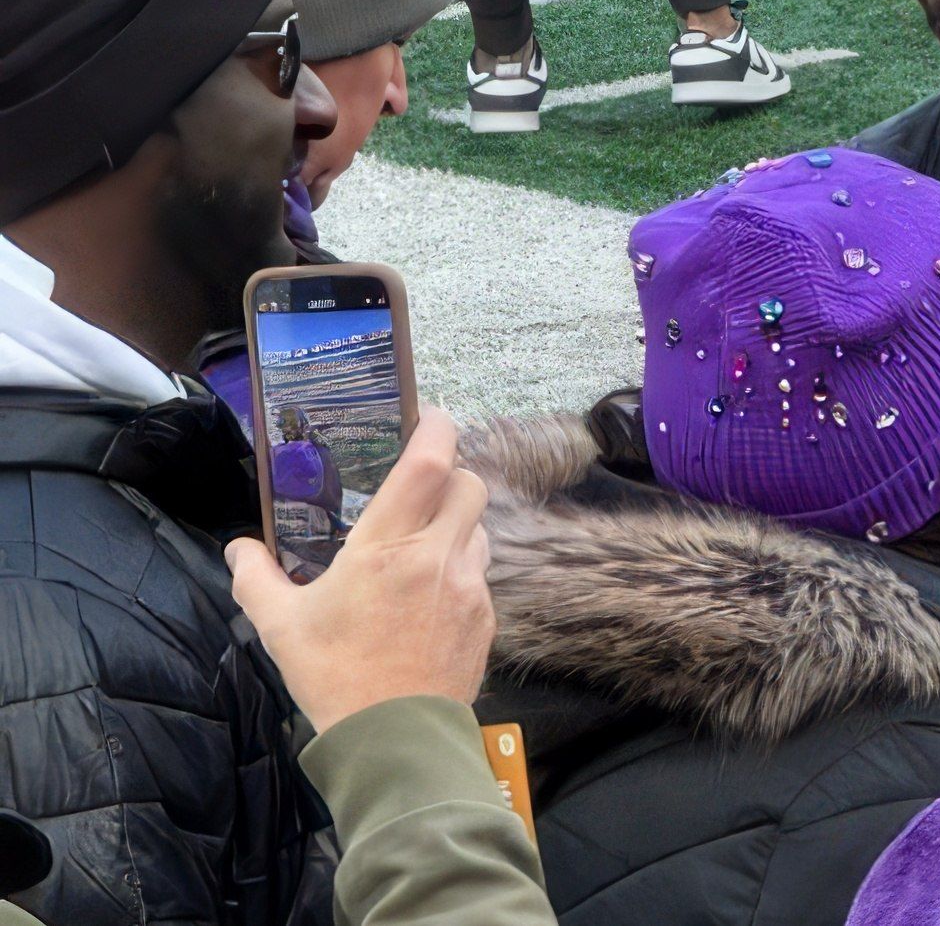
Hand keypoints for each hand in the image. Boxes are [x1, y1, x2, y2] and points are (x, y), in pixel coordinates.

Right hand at [226, 406, 495, 732]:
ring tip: (420, 543)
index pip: (429, 462)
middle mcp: (436, 556)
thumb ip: (256, 577)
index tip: (429, 415)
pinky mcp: (486, 616)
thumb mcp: (281, 625)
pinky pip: (480, 573)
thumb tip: (239, 549)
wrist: (394, 738)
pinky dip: (460, 567)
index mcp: (387, 547)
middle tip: (420, 484)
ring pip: (477, 528)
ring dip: (456, 523)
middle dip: (450, 474)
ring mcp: (469, 586)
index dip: (436, 427)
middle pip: (469, 483)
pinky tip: (431, 591)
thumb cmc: (335, 676)